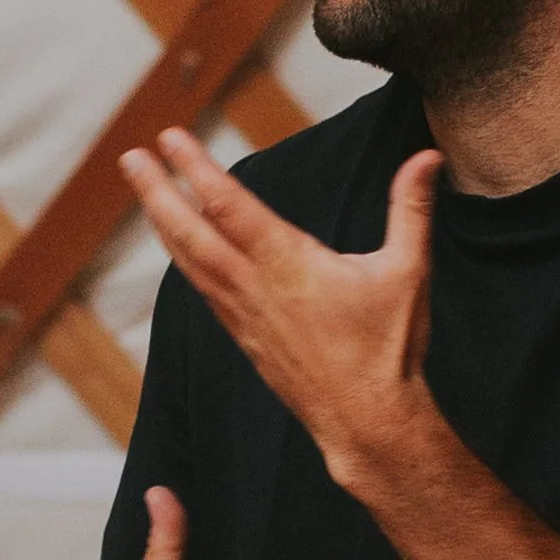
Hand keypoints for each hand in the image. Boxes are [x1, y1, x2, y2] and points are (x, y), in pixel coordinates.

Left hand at [118, 129, 445, 492]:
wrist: (368, 423)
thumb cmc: (389, 351)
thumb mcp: (408, 270)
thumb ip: (412, 208)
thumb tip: (429, 157)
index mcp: (288, 264)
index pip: (229, 205)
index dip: (196, 168)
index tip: (170, 136)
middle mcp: (255, 288)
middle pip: (191, 231)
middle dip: (157, 191)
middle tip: (129, 157)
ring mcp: (245, 316)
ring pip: (190, 262)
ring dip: (163, 223)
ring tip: (146, 193)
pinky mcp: (246, 339)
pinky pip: (204, 291)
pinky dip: (184, 262)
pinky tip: (178, 250)